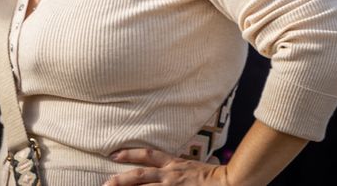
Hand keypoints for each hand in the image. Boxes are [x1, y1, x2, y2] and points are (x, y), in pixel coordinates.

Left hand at [105, 149, 229, 184]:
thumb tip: (171, 167)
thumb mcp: (193, 167)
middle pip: (140, 175)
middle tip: (105, 183)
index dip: (130, 153)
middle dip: (121, 180)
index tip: (114, 154)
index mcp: (174, 163)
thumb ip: (179, 168)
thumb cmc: (214, 176)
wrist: (231, 182)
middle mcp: (170, 175)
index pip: (148, 155)